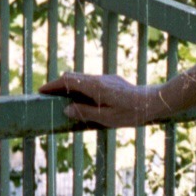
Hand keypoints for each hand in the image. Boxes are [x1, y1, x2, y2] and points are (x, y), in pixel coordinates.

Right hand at [39, 71, 160, 129]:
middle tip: (48, 98)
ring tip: (63, 101)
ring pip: (82, 79)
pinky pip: (91, 83)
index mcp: (95, 87)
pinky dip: (82, 89)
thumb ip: (85, 112)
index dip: (53, 86)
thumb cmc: (132, 113)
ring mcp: (106, 79)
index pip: (68, 81)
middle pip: (73, 77)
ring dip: (71, 88)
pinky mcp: (112, 81)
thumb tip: (67, 109)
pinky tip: (83, 102)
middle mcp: (99, 79)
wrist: (154, 102)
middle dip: (59, 86)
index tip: (41, 92)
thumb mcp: (107, 118)